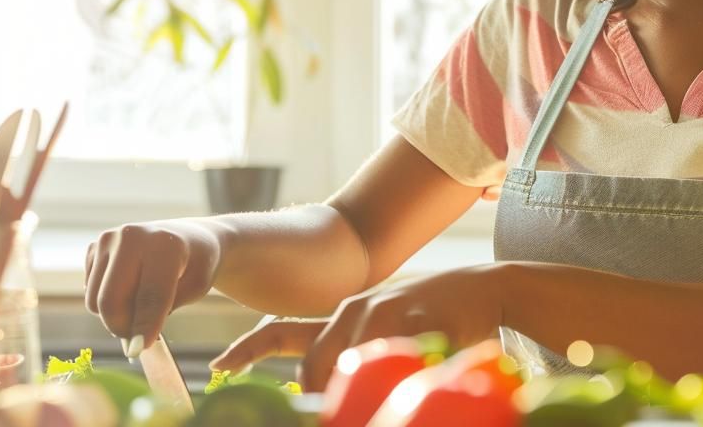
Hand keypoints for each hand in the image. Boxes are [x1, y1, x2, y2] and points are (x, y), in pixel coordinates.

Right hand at [84, 219, 224, 354]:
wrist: (188, 238)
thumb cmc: (195, 265)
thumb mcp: (195, 287)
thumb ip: (164, 311)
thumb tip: (133, 346)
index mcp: (164, 244)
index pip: (150, 295)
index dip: (144, 326)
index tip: (139, 351)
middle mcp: (131, 236)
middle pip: (110, 300)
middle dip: (122, 327)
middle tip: (138, 339)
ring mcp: (108, 240)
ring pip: (95, 300)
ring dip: (115, 316)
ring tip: (140, 307)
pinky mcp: (94, 247)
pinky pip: (90, 292)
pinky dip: (106, 302)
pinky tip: (128, 289)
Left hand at [214, 263, 511, 391]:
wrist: (485, 289)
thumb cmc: (434, 319)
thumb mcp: (385, 334)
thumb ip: (353, 359)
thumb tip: (320, 397)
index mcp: (343, 318)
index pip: (283, 331)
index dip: (248, 349)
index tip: (217, 368)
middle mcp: (355, 311)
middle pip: (316, 365)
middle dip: (320, 398)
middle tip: (333, 413)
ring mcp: (384, 311)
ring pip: (353, 364)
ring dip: (361, 390)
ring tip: (386, 391)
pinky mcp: (416, 316)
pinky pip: (396, 356)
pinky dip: (400, 376)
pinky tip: (416, 373)